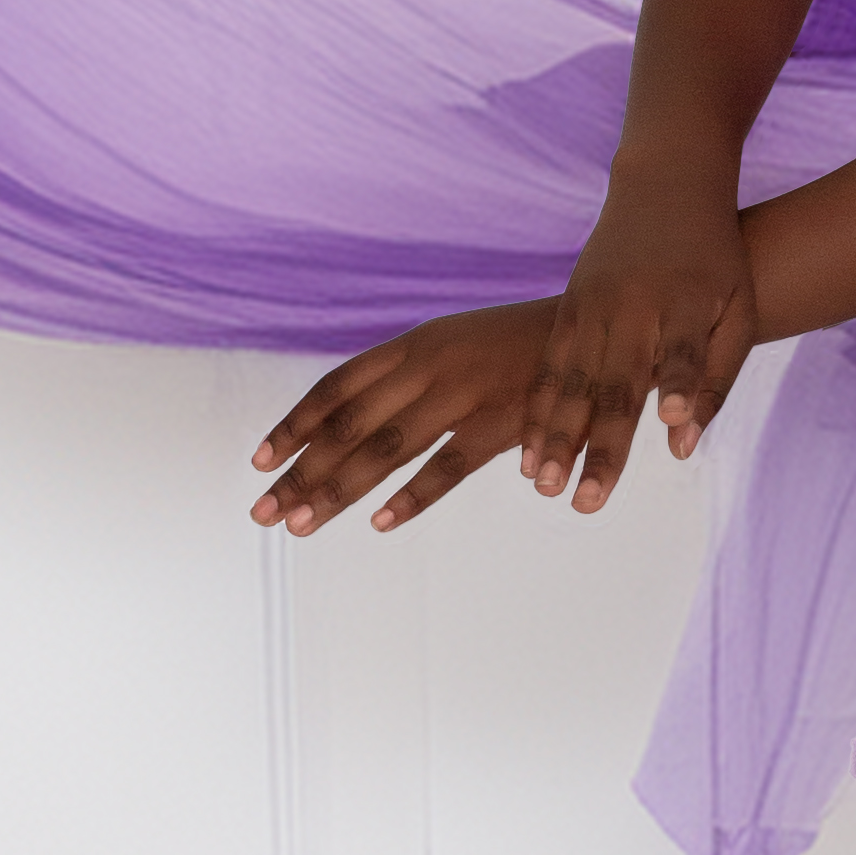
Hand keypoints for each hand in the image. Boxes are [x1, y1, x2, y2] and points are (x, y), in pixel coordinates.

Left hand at [249, 299, 556, 535]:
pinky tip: (380, 523)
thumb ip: (409, 371)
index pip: (337, 386)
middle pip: (349, 424)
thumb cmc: (521, 343)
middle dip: (301, 470)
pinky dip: (413, 496)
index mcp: (414, 343)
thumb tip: (355, 410)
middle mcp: (429, 364)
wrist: (596, 329)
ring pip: (386, 447)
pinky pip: (449, 466)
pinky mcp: (502, 421)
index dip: (295, 424)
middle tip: (262, 512)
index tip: (259, 462)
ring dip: (338, 489)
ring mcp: (464, 392)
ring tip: (301, 525)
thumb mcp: (456, 341)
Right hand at [516, 172, 757, 512]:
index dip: (680, 387)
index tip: (672, 426)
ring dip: (554, 435)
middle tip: (587, 502)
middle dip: (601, 446)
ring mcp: (595, 305)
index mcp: (688, 303)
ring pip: (572, 381)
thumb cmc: (715, 261)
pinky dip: (537, 410)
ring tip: (543, 485)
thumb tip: (681, 445)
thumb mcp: (737, 310)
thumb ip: (716, 378)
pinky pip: (548, 367)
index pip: (686, 354)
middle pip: (617, 385)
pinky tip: (525, 453)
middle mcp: (635, 306)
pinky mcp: (570, 308)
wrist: (667, 187)